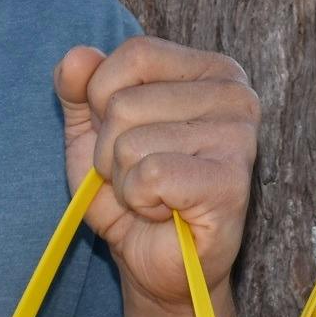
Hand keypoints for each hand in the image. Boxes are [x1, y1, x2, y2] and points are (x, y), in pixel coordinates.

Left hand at [54, 39, 258, 316]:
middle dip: (110, 151)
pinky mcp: (232, 182)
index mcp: (209, 70)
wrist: (156, 263)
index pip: (135, 53)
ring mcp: (239, 137)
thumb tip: (76, 56)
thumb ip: (79, 89)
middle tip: (141, 177)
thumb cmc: (132, 192)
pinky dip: (140, 201)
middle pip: (125, 102)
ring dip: (124, 181)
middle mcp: (235, 94)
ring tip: (153, 196)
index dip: (103, 99)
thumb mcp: (92, 133)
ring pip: (131, 142)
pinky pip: (150, 175)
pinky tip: (165, 212)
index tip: (122, 135)